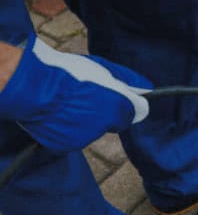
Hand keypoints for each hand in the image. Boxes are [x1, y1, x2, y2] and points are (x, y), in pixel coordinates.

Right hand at [0, 34, 151, 152]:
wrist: (33, 87)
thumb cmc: (67, 73)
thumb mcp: (102, 69)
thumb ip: (127, 80)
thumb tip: (147, 89)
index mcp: (116, 106)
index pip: (136, 112)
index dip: (126, 103)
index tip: (120, 98)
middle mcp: (104, 126)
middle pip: (113, 122)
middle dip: (105, 112)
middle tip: (87, 96)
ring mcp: (85, 137)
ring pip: (92, 130)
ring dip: (85, 119)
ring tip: (68, 103)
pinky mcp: (67, 145)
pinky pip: (73, 136)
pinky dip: (68, 128)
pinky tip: (58, 113)